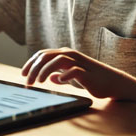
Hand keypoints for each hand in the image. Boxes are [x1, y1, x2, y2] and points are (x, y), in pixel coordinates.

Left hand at [21, 47, 135, 98]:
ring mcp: (78, 62)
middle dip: (34, 68)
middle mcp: (70, 55)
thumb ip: (61, 74)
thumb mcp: (72, 76)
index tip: (23, 74)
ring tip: (39, 82)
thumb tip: (52, 78)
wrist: (112, 82)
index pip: (43, 54)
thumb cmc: (91, 78)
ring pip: (58, 60)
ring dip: (45, 70)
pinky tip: (59, 81)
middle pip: (47, 56)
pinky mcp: (86, 73)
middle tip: (27, 81)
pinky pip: (73, 70)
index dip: (31, 63)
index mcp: (65, 54)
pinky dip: (65, 75)